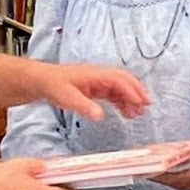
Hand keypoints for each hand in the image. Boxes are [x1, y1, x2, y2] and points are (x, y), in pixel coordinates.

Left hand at [37, 63, 151, 121]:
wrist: (41, 81)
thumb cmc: (53, 85)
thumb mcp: (66, 97)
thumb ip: (83, 106)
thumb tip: (100, 115)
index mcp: (94, 74)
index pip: (118, 79)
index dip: (131, 90)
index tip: (140, 101)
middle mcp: (98, 76)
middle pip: (124, 80)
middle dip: (137, 91)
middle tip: (147, 105)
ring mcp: (97, 82)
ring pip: (120, 88)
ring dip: (131, 99)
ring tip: (139, 113)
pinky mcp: (95, 89)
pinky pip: (113, 94)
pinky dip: (123, 102)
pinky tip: (127, 113)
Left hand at [155, 135, 189, 189]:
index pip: (185, 177)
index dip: (168, 177)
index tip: (155, 174)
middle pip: (182, 185)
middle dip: (165, 181)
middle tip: (150, 175)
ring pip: (186, 186)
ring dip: (171, 182)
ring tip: (158, 175)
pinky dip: (180, 181)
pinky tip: (173, 174)